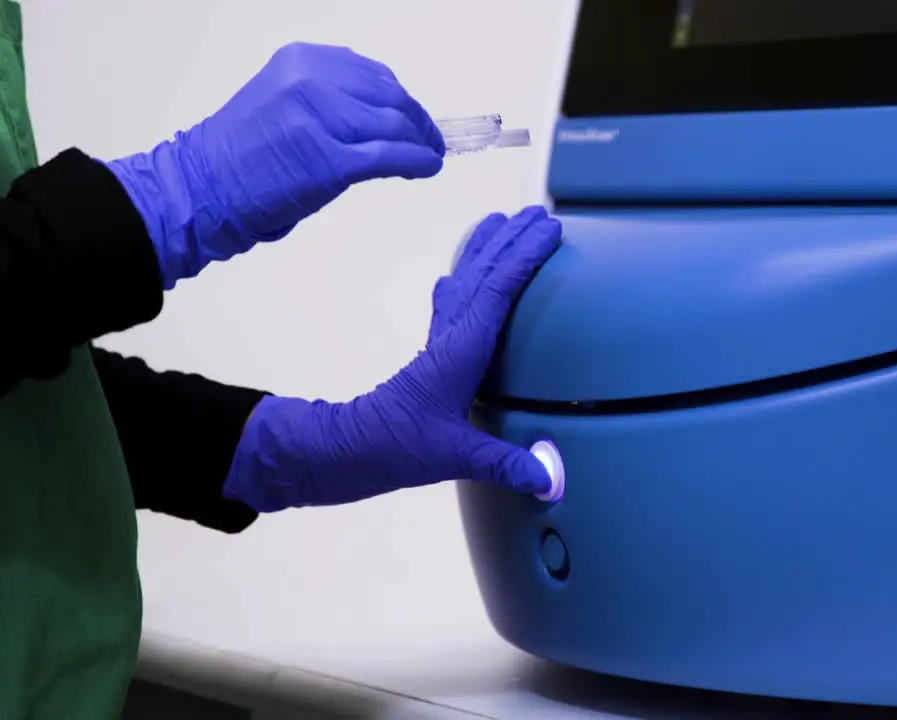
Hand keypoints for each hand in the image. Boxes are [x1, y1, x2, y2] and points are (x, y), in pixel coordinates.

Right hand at [105, 42, 444, 288]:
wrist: (204, 188)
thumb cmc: (240, 157)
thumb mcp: (285, 105)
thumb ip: (330, 101)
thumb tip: (381, 117)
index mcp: (302, 61)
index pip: (373, 74)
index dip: (401, 99)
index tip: (414, 118)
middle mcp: (312, 81)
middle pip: (391, 97)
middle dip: (418, 122)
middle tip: (431, 142)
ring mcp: (321, 119)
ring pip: (396, 126)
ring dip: (422, 144)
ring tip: (429, 158)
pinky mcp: (331, 160)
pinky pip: (391, 156)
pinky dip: (417, 162)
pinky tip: (426, 169)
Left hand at [222, 207, 561, 511]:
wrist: (346, 451)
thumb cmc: (395, 448)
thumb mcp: (454, 458)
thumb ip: (504, 464)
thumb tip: (550, 478)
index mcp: (461, 350)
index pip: (499, 290)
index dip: (526, 256)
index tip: (549, 230)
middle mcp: (451, 337)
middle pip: (483, 274)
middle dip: (512, 240)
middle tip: (537, 213)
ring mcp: (440, 343)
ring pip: (466, 281)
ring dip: (486, 250)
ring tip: (502, 222)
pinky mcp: (433, 356)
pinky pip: (452, 304)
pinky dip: (462, 281)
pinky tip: (455, 277)